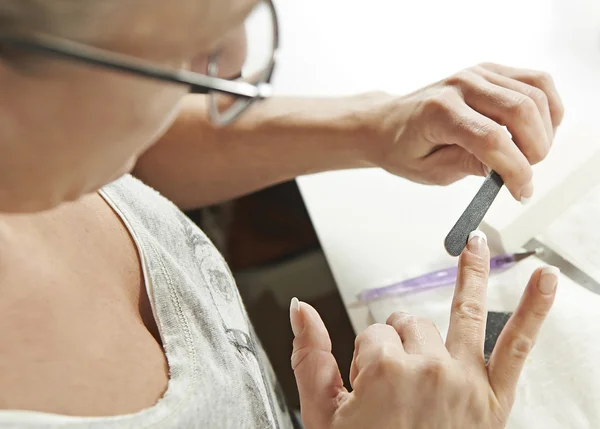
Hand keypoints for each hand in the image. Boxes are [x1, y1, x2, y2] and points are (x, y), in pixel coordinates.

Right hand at [290, 231, 558, 428]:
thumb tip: (301, 310)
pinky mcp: (494, 395)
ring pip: (458, 314)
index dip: (366, 357)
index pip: (372, 334)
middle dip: (399, 341)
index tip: (368, 385)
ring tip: (475, 246)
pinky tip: (543, 281)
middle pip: (410, 322)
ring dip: (469, 274)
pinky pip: (517, 344)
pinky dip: (533, 309)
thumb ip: (309, 357)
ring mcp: (465, 378)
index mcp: (384, 371)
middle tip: (396, 379)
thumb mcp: (323, 418)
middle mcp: (428, 367)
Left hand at [362, 63, 563, 200]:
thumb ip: (466, 167)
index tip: (522, 192)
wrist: (388, 123)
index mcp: (439, 112)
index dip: (515, 169)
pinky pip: (536, 82)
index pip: (490, 139)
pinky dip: (548, 107)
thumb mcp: (428, 171)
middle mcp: (460, 86)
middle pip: (519, 111)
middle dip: (534, 150)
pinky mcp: (490, 71)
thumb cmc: (404, 148)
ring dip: (544, 131)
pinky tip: (540, 130)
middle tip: (525, 175)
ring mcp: (477, 73)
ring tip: (531, 155)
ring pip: (534, 94)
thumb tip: (506, 168)